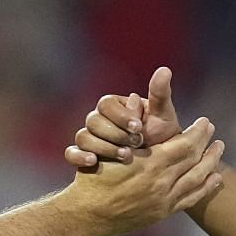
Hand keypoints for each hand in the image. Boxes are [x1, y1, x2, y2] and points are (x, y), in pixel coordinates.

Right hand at [59, 114, 222, 235]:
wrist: (88, 215)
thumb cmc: (95, 178)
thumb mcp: (110, 147)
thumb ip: (128, 125)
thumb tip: (136, 97)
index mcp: (150, 164)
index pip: (186, 144)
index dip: (198, 132)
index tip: (205, 122)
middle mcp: (162, 183)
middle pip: (195, 160)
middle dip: (207, 145)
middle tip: (215, 134)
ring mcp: (164, 200)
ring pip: (197, 179)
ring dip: (210, 163)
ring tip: (219, 150)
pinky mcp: (163, 213)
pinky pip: (191, 199)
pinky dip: (206, 187)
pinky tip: (215, 179)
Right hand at [65, 66, 185, 170]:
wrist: (158, 166)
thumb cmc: (162, 138)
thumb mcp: (164, 116)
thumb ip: (160, 95)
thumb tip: (164, 69)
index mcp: (115, 106)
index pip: (106, 104)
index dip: (120, 116)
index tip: (138, 127)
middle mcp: (99, 119)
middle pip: (92, 121)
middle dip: (115, 134)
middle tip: (136, 144)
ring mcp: (90, 137)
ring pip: (83, 137)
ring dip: (103, 147)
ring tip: (125, 156)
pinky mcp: (84, 155)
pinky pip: (71, 154)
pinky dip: (79, 156)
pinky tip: (94, 162)